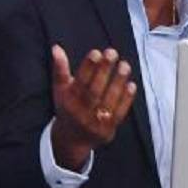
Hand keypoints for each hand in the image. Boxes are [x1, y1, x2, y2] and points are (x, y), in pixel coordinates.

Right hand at [49, 45, 136, 170]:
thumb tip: (56, 48)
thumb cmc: (67, 108)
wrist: (71, 140)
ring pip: (108, 101)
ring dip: (118, 82)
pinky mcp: (108, 130)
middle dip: (104, 71)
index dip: (87, 67)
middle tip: (112, 53)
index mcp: (68, 101)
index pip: (79, 83)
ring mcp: (95, 123)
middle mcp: (81, 113)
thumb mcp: (60, 90)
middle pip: (94, 90)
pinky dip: (126, 99)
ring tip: (125, 65)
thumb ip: (60, 70)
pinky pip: (119, 113)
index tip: (96, 52)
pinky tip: (131, 85)